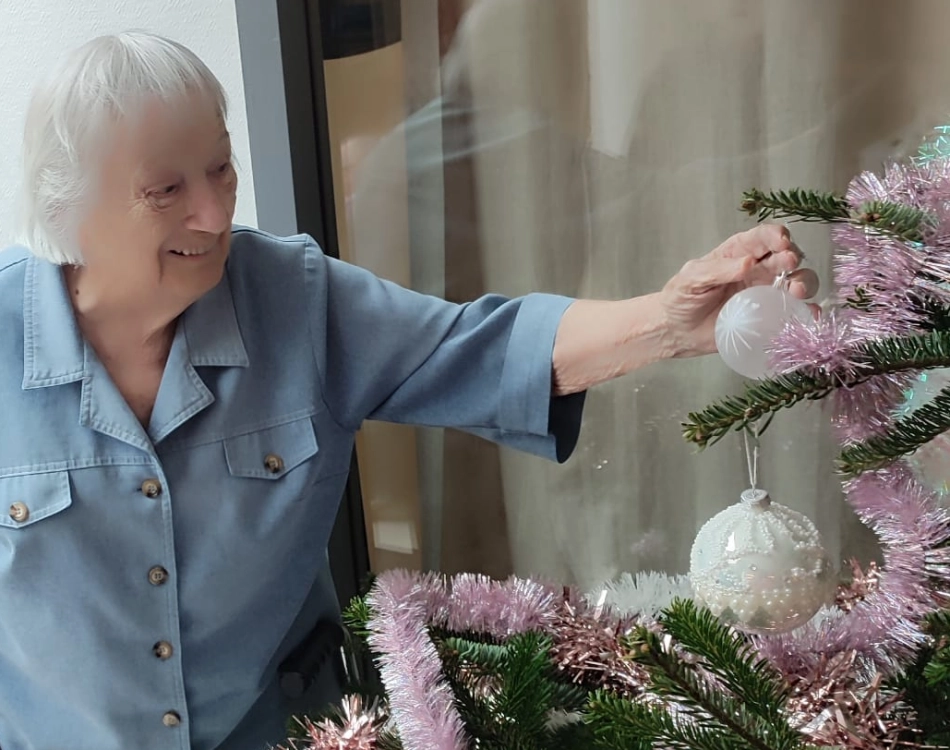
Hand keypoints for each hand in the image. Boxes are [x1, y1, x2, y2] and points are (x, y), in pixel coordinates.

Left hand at [659, 224, 818, 357]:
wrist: (677, 332)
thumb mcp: (691, 279)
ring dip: (802, 282)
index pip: (762, 237)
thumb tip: (748, 262)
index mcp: (738, 253)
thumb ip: (718, 269)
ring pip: (797, 281)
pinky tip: (809, 314)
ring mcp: (765, 293)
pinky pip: (794, 312)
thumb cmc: (681, 298)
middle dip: (791, 257)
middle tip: (789, 263)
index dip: (775, 235)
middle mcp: (758, 269)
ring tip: (795, 290)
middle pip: (785, 257)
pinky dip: (806, 312)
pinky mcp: (769, 317)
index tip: (781, 241)